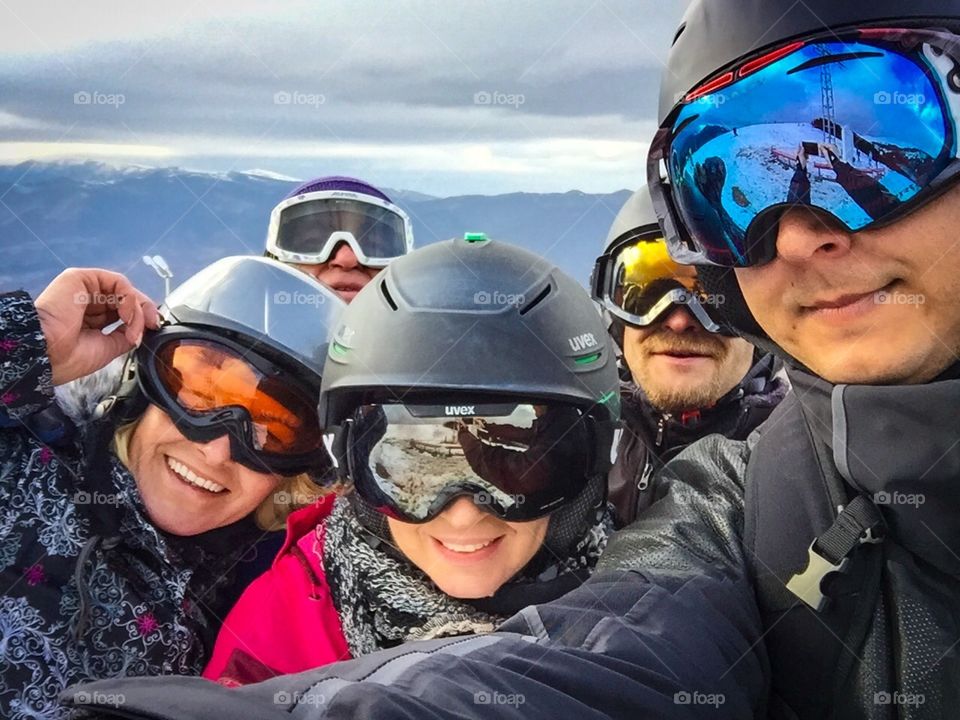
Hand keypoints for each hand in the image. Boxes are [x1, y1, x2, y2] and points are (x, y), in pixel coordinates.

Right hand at [34, 268, 159, 384]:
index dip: (141, 318)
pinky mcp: (80, 278)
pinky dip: (129, 298)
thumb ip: (125, 335)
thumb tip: (142, 331)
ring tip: (133, 326)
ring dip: (137, 309)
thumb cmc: (68, 357)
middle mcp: (87, 302)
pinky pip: (117, 282)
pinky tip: (125, 315)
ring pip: (124, 290)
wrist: (46, 353)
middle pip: (127, 298)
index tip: (154, 329)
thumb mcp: (108, 348)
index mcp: (90, 319)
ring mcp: (84, 289)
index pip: (123, 311)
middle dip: (145, 312)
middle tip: (152, 325)